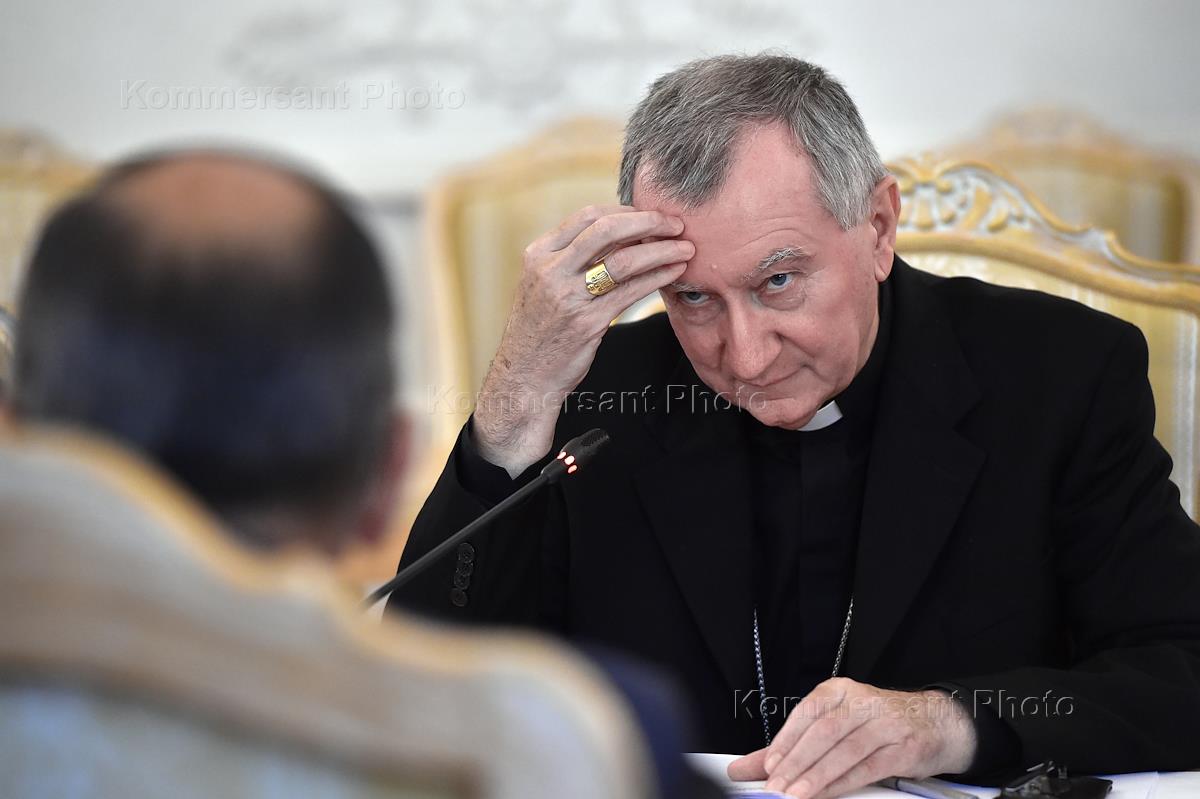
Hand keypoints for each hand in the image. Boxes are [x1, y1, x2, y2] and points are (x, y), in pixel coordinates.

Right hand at [473, 204, 692, 475]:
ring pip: (624, 260)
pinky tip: (674, 272)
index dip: (625, 211)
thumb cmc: (540, 328)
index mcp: (538, 254)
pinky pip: (632, 292)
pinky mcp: (587, 323)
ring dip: (661, 250)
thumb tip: (618, 231)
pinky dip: (658, 276)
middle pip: (606, 229)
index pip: (587, 216)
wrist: (525, 376)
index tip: (650, 215)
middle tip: (675, 224)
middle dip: (648, 222)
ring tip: (686, 248)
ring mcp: (568, 297)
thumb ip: (570, 258)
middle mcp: (550, 271)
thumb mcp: (543, 284)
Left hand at [727, 678, 976, 798]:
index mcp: (839, 691)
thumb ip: (791, 746)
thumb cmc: (877, 724)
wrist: (935, 724)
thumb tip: (747, 767)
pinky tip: (826, 794)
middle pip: (823, 732)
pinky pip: (867, 767)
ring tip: (795, 795)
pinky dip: (843, 783)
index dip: (785, 741)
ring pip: (844, 751)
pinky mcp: (904, 747)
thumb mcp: (835, 724)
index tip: (767, 766)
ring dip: (817, 776)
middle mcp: (862, 702)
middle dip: (796, 763)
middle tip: (776, 787)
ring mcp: (886, 723)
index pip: (806, 713)